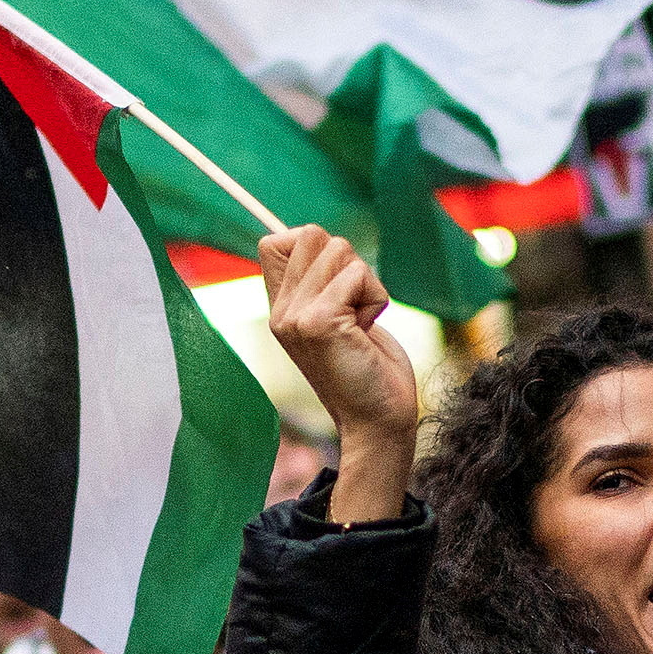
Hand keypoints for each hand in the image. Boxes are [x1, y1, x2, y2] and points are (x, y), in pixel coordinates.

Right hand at [260, 227, 416, 522]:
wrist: (378, 419)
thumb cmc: (367, 366)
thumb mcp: (337, 314)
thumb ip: (320, 280)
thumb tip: (313, 234)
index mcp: (279, 307)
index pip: (275, 241)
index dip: (312, 247)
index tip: (336, 288)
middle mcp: (279, 311)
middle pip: (312, 234)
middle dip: (348, 264)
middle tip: (353, 311)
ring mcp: (294, 317)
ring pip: (338, 249)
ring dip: (365, 283)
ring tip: (361, 323)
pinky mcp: (318, 323)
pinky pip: (356, 275)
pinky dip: (375, 297)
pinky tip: (367, 330)